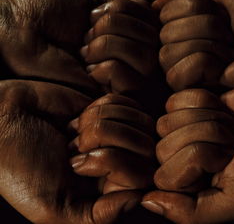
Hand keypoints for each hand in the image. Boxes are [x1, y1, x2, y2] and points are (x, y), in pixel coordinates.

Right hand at [0, 0, 160, 222]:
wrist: (2, 117)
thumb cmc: (22, 165)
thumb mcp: (51, 207)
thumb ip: (95, 219)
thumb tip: (137, 203)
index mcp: (113, 185)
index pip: (144, 178)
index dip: (115, 165)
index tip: (80, 162)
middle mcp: (123, 156)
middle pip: (146, 146)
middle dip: (106, 139)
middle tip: (73, 140)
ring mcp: (120, 125)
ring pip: (139, 118)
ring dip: (101, 118)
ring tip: (74, 123)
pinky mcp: (112, 97)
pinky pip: (128, 95)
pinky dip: (101, 100)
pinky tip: (80, 107)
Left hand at [143, 75, 233, 222]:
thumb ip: (195, 212)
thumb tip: (148, 202)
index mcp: (195, 188)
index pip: (164, 177)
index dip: (198, 162)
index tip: (231, 160)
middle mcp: (185, 161)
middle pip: (163, 148)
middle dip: (205, 139)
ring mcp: (187, 132)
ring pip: (166, 122)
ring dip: (208, 120)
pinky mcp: (191, 106)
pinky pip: (174, 101)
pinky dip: (203, 100)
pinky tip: (225, 108)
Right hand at [153, 0, 233, 89]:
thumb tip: (151, 6)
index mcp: (187, 26)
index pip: (163, 14)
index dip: (193, 8)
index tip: (220, 13)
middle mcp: (182, 48)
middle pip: (165, 33)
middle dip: (204, 26)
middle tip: (228, 32)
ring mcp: (187, 69)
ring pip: (168, 53)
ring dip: (207, 44)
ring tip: (229, 49)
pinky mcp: (196, 89)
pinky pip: (178, 73)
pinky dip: (205, 63)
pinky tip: (224, 66)